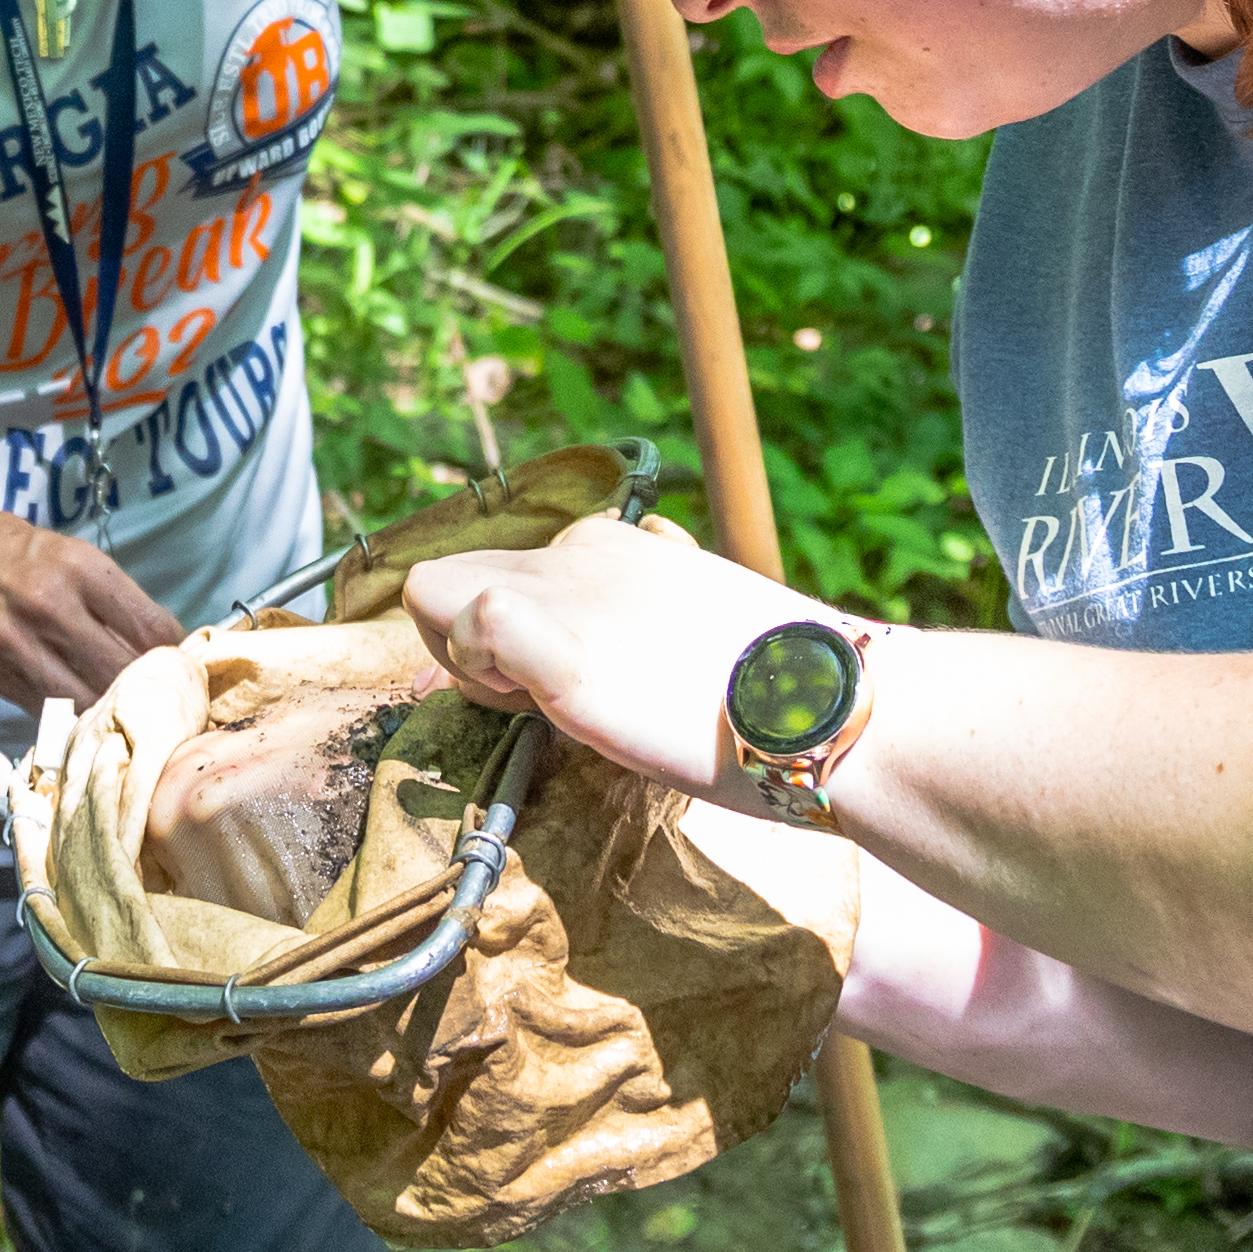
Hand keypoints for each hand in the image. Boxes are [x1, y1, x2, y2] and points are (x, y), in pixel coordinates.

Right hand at [0, 484, 186, 711]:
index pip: (153, 629)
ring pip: (90, 701)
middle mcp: (52, 606)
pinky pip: (50, 711)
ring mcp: (20, 646)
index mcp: (80, 568)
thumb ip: (111, 598)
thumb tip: (161, 646)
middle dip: (151, 691)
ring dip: (113, 712)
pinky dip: (74, 718)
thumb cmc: (4, 547)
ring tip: (126, 714)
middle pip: (126, 672)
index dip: (178, 656)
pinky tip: (86, 716)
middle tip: (162, 699)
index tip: (182, 665)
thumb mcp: (68, 553)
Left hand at [405, 511, 819, 797]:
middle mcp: (577, 550)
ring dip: (459, 658)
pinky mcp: (556, 641)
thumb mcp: (701, 623)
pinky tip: (532, 704)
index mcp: (613, 545)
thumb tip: (620, 607)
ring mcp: (563, 589)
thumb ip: (642, 612)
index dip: (493, 635)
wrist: (821, 701)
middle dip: (458, 645)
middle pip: (447, 576)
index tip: (530, 687)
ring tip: (535, 706)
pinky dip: (472, 668)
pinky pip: (468, 620)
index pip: (505, 571)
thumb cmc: (776, 684)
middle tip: (525, 703)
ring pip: (432, 591)